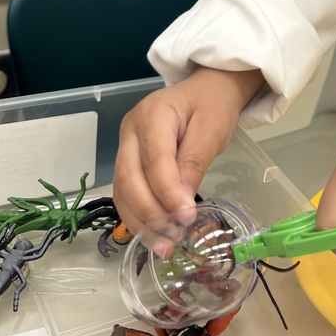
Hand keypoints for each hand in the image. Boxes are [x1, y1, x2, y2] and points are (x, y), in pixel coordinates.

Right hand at [113, 66, 264, 233]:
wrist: (207, 89)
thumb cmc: (212, 105)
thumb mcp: (212, 129)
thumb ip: (194, 162)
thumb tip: (181, 203)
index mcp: (152, 114)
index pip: (154, 160)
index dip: (167, 192)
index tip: (187, 217)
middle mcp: (130, 130)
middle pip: (129, 178)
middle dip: (150, 213)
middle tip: (174, 237)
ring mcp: (126, 145)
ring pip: (122, 190)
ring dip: (141, 221)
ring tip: (165, 245)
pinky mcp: (129, 160)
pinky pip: (126, 192)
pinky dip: (138, 216)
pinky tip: (155, 235)